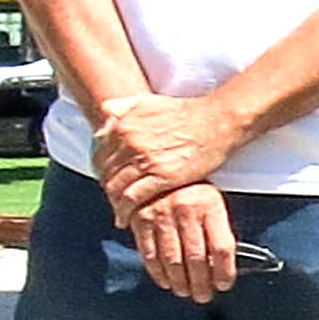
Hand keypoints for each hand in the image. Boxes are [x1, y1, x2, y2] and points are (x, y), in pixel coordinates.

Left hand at [91, 90, 245, 212]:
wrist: (219, 121)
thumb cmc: (188, 112)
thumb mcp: (149, 101)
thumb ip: (123, 106)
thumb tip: (105, 112)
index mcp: (123, 126)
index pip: (99, 154)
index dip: (101, 169)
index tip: (107, 179)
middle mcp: (130, 142)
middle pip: (106, 172)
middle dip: (107, 187)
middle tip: (113, 198)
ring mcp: (146, 160)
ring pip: (116, 187)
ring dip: (114, 201)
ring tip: (118, 210)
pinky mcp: (162, 177)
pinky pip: (133, 197)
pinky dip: (125, 210)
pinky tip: (125, 218)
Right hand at [126, 182, 235, 302]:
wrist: (156, 168)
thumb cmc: (191, 190)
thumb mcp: (212, 202)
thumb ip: (218, 229)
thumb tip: (224, 266)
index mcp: (210, 206)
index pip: (222, 247)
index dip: (224, 271)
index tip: (224, 285)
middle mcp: (186, 210)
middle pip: (197, 258)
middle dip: (201, 283)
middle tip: (203, 296)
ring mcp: (161, 215)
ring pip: (172, 259)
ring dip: (179, 282)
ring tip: (185, 292)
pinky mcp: (140, 219)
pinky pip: (149, 253)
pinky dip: (157, 272)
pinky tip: (165, 282)